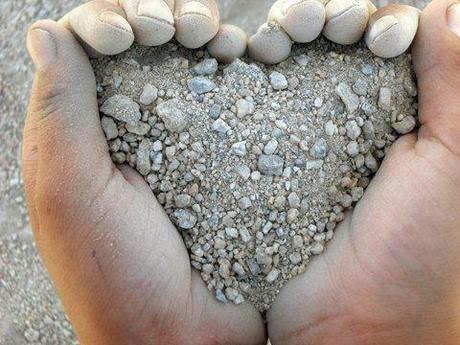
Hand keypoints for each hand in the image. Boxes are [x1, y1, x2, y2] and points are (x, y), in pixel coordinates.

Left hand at [23, 17, 264, 344]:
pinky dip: (237, 68)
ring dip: (204, 33)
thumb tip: (46, 32)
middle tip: (187, 27)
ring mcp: (183, 140)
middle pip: (145, 44)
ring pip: (191, 62)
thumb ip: (58, 112)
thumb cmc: (114, 273)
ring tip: (217, 38)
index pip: (90, 44)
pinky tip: (243, 58)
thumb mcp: (69, 192)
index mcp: (85, 129)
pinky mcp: (223, 156)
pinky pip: (229, 96)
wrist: (180, 334)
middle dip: (165, 17)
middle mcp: (132, 127)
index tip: (134, 34)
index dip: (112, 19)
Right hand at [267, 0, 459, 343]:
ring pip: (284, 80)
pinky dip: (242, 87)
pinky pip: (250, 119)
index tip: (356, 23)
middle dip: (315, 28)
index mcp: (396, 119)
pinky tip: (233, 65)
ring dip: (276, 51)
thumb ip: (455, 87)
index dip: (368, 24)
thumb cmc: (416, 253)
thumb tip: (446, 10)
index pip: (380, 49)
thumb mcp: (453, 164)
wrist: (348, 326)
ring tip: (271, 42)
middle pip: (327, 57)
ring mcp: (298, 148)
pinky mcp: (263, 171)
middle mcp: (345, 127)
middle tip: (300, 25)